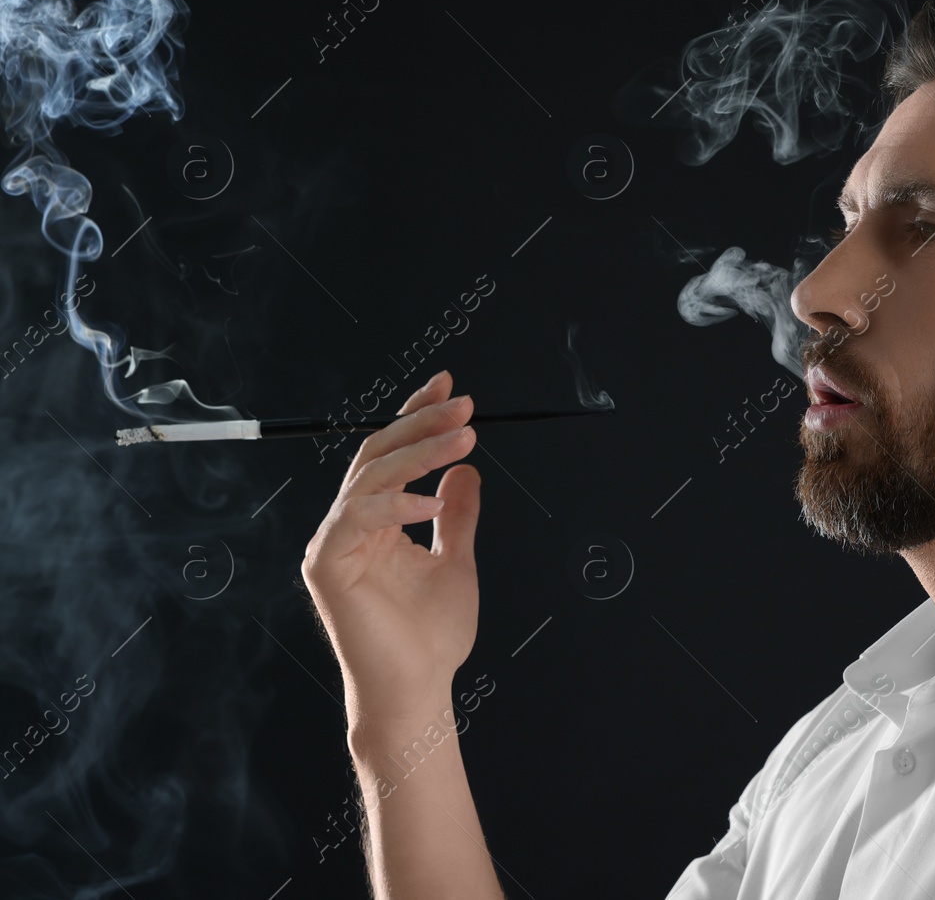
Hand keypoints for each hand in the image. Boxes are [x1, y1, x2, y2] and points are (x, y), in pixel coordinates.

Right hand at [301, 370, 481, 742]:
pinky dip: (395, 503)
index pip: (391, 454)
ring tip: (463, 440)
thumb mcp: (456, 560)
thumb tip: (464, 470)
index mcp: (374, 520)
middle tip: (464, 405)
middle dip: (421, 424)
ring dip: (419, 453)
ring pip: (371, 477)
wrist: (417, 689)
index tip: (450, 387)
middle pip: (377, 454)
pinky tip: (433, 501)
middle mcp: (348, 525)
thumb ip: (457, 515)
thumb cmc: (431, 637)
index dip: (416, 416)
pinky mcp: (327, 565)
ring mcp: (334, 543)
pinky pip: (357, 516)